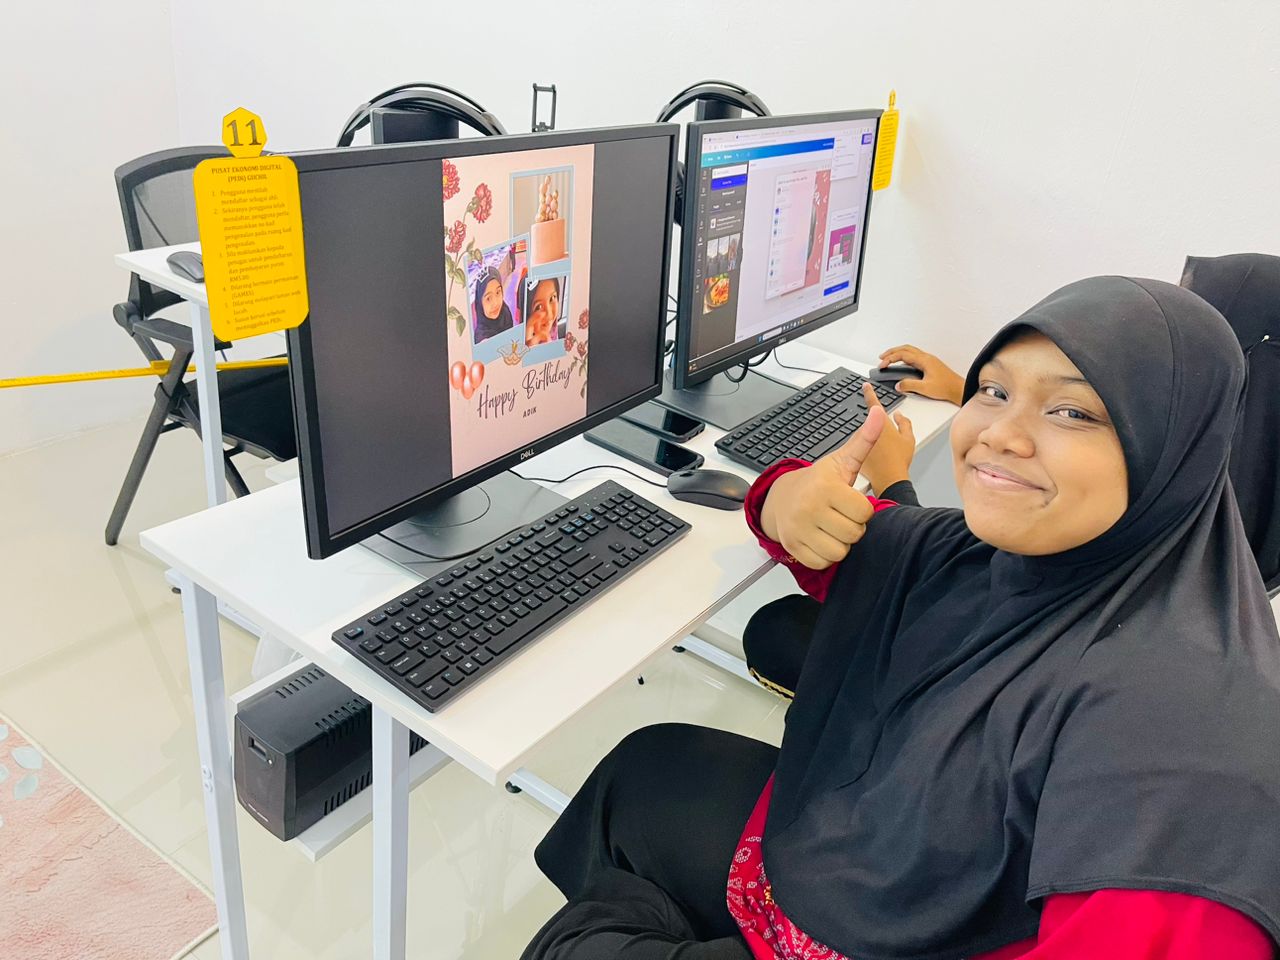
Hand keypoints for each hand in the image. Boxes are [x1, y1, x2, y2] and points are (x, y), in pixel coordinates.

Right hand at [760, 406, 884, 569]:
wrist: (780, 498)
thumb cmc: (818, 482)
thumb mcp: (842, 461)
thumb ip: (864, 441)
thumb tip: (880, 414)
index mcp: (825, 488)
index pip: (865, 512)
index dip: (863, 509)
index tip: (851, 501)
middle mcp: (809, 509)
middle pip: (854, 534)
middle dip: (852, 526)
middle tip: (840, 515)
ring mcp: (799, 530)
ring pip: (841, 552)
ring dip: (841, 543)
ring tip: (832, 527)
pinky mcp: (794, 548)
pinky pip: (824, 562)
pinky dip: (826, 555)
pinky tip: (821, 538)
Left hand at [857, 382, 915, 494]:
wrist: (889, 480)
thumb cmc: (899, 460)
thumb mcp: (909, 439)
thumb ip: (904, 423)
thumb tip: (898, 415)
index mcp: (880, 424)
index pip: (873, 403)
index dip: (869, 392)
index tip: (865, 385)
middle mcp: (867, 431)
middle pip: (870, 423)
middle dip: (877, 429)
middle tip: (889, 442)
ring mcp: (859, 443)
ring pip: (865, 436)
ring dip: (873, 441)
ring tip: (885, 454)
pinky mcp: (855, 454)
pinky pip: (861, 448)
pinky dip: (869, 451)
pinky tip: (878, 459)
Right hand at [878, 344, 964, 405]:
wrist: (959, 389)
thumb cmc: (946, 387)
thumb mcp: (925, 388)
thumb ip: (909, 385)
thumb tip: (898, 384)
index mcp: (924, 360)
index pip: (903, 355)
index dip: (890, 359)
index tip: (882, 364)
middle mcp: (927, 358)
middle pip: (905, 348)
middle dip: (892, 351)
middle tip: (881, 357)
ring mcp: (929, 360)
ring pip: (910, 351)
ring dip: (898, 353)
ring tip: (889, 358)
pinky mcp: (930, 365)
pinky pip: (914, 356)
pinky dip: (905, 357)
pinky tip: (903, 363)